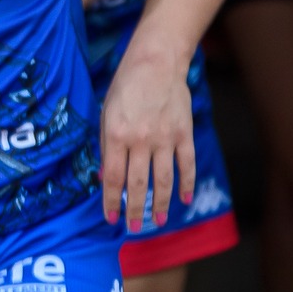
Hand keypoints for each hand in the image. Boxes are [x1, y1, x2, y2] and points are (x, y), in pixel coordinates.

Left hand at [99, 59, 194, 232]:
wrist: (156, 63)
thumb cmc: (125, 87)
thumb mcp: (105, 113)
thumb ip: (106, 146)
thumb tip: (107, 177)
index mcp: (116, 134)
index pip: (113, 177)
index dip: (111, 200)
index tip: (111, 218)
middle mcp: (140, 139)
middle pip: (138, 184)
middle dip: (135, 209)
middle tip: (133, 228)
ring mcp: (165, 138)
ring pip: (164, 180)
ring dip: (161, 204)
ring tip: (158, 222)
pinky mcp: (184, 134)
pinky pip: (187, 165)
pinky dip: (187, 184)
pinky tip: (185, 200)